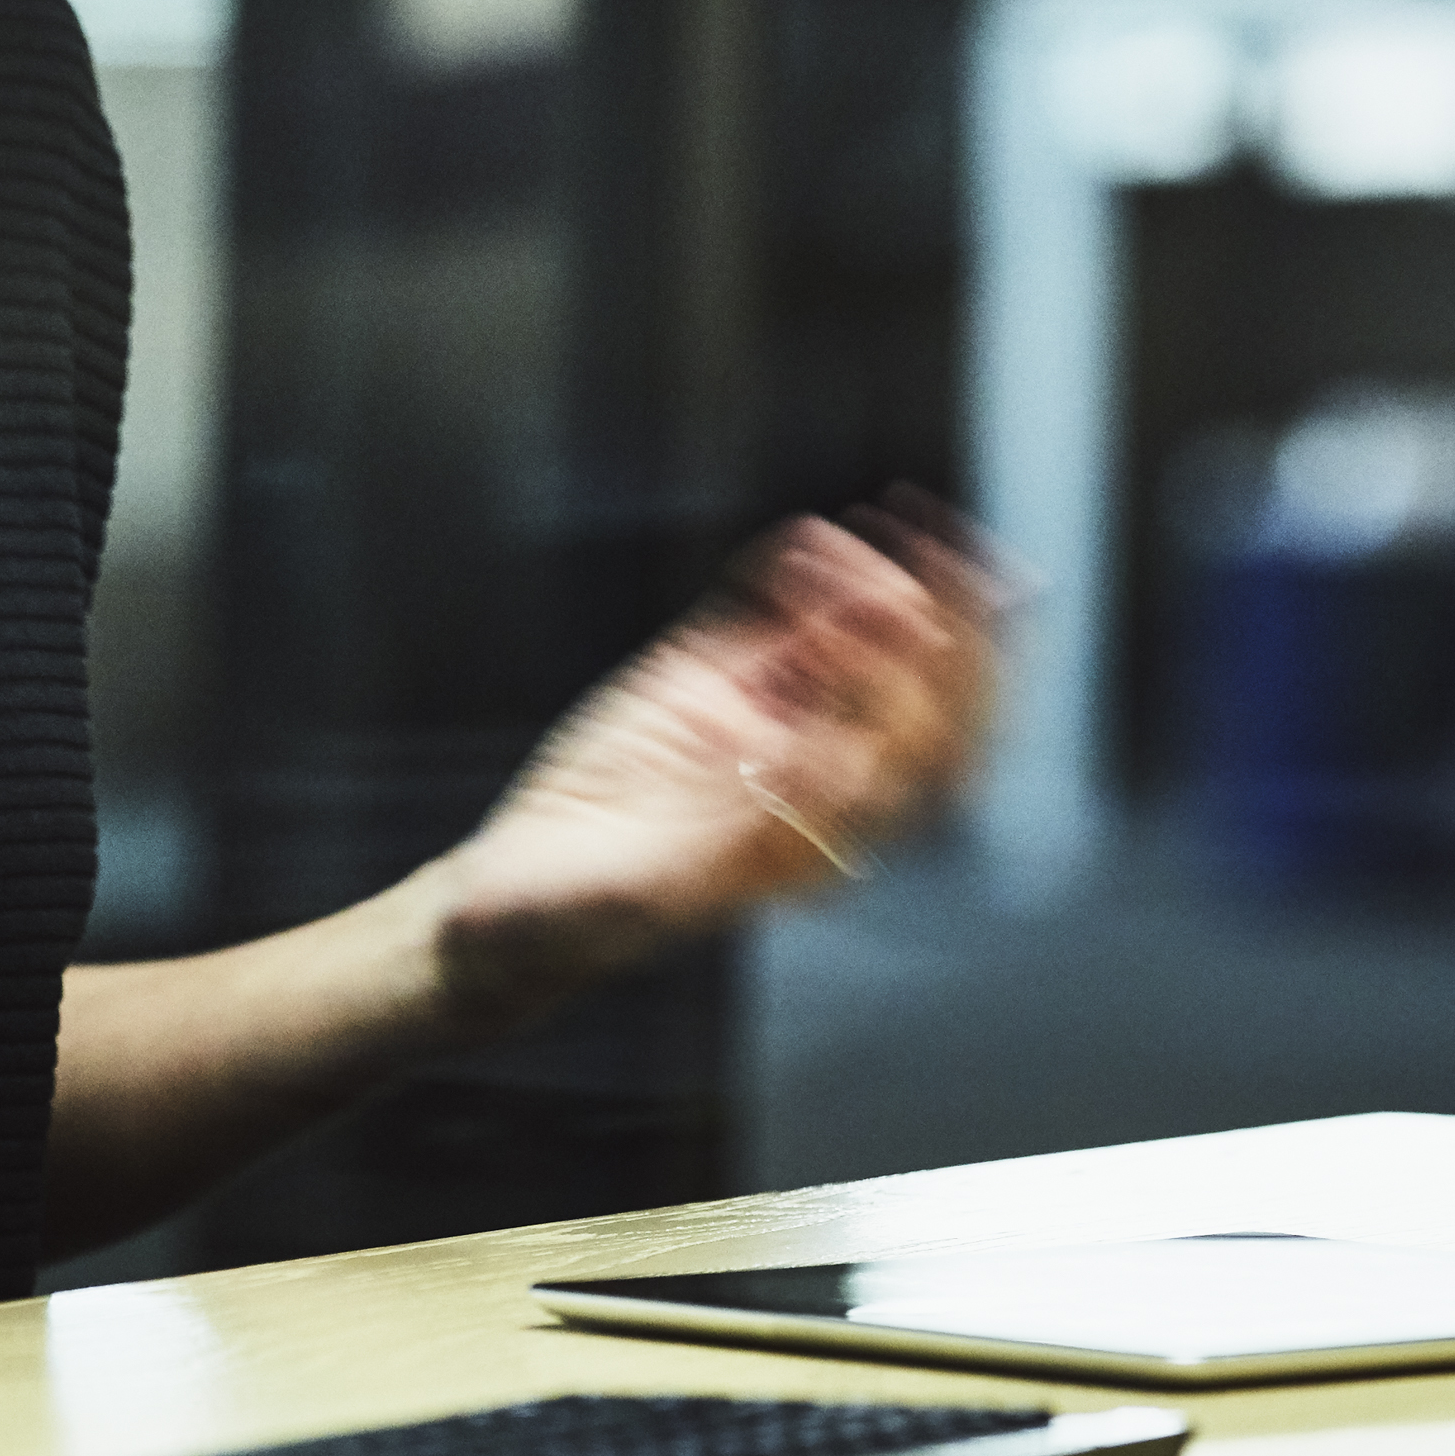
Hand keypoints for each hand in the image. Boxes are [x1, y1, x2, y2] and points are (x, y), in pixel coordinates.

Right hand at [426, 495, 1001, 1030]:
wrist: (503, 904)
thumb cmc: (571, 923)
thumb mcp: (647, 895)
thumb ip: (733, 839)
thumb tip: (834, 770)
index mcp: (815, 842)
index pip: (905, 764)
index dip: (925, 695)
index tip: (919, 637)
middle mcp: (805, 779)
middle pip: (909, 698)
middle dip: (944, 629)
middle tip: (951, 559)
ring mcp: (759, 725)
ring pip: (850, 647)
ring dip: (874, 590)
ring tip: (878, 533)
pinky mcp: (705, 684)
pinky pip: (773, 623)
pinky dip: (800, 580)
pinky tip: (805, 542)